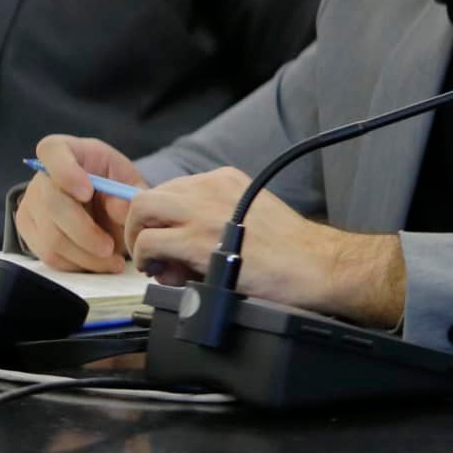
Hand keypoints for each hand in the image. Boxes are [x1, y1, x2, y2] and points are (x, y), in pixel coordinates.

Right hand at [14, 135, 147, 272]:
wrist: (100, 198)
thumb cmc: (113, 181)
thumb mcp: (127, 178)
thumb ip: (130, 191)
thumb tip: (122, 210)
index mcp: (65, 150)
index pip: (51, 151)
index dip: (66, 172)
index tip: (88, 192)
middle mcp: (41, 176)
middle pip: (52, 203)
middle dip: (84, 231)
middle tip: (110, 247)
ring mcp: (30, 204)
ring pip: (50, 237)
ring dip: (84, 255)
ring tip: (113, 261)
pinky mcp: (28, 230)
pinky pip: (48, 255)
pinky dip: (77, 263)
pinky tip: (98, 263)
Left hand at [123, 167, 406, 329]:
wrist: (314, 265)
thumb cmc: (289, 250)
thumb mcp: (250, 214)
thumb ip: (214, 217)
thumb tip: (180, 242)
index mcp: (226, 179)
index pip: (171, 188)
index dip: (161, 217)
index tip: (167, 239)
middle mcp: (211, 186)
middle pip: (150, 195)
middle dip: (141, 225)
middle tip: (152, 254)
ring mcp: (202, 211)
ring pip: (141, 210)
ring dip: (139, 239)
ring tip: (155, 263)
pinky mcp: (197, 239)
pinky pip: (148, 242)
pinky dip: (146, 259)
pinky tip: (164, 272)